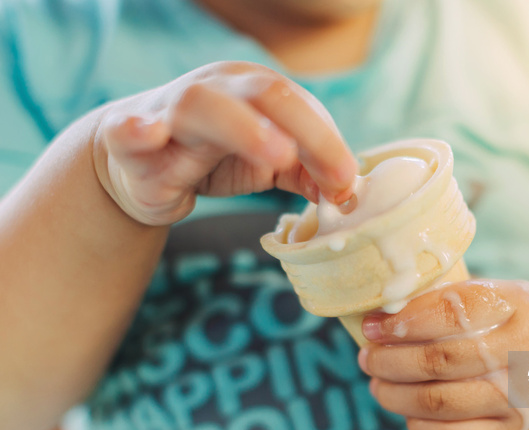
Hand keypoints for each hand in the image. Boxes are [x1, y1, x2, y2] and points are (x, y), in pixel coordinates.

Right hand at [93, 62, 357, 224]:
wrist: (139, 162)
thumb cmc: (212, 154)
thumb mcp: (267, 162)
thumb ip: (304, 171)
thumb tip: (346, 191)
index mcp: (253, 89)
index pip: (302, 107)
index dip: (331, 145)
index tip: (349, 187)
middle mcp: (215, 90)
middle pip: (265, 95)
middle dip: (309, 132)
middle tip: (337, 176)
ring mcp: (169, 111)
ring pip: (203, 106)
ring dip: (244, 128)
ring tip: (279, 155)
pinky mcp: (129, 140)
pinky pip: (128, 129)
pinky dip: (137, 129)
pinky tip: (147, 132)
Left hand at [358, 279, 528, 429]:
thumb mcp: (505, 293)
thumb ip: (454, 300)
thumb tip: (388, 315)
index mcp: (518, 306)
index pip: (449, 313)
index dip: (402, 322)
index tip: (373, 326)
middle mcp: (524, 355)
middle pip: (438, 362)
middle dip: (388, 361)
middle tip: (368, 357)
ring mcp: (523, 401)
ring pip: (439, 404)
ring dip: (394, 395)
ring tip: (378, 384)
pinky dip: (420, 427)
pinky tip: (408, 412)